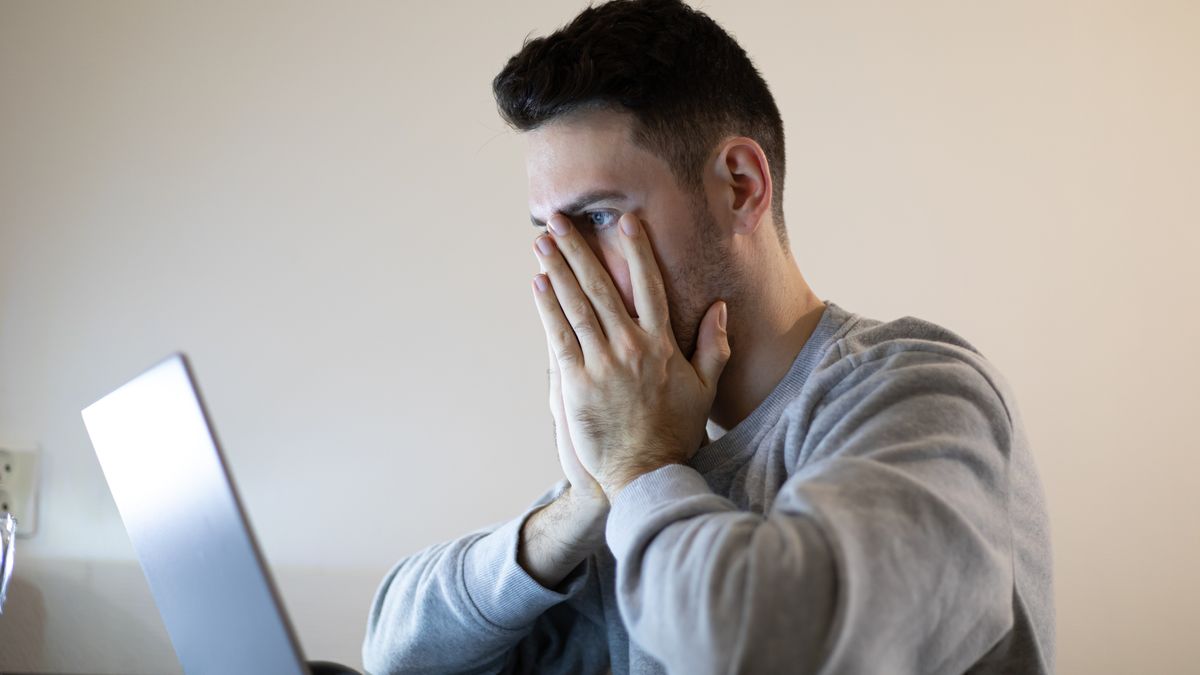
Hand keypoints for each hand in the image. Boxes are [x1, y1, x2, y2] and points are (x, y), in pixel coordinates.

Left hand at [531, 212, 729, 500]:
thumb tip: (720, 308)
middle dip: (579, 250)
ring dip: (557, 269)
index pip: (649, 285)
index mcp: (662, 345)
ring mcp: (602, 363)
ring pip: (576, 305)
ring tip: (541, 241)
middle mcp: (631, 347)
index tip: (624, 222)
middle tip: (560, 219)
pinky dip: (548, 307)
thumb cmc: (676, 432)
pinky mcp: (577, 382)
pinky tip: (538, 283)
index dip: (636, 251)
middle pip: (602, 287)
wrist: (645, 473)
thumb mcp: (705, 389)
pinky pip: (559, 336)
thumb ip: (713, 346)